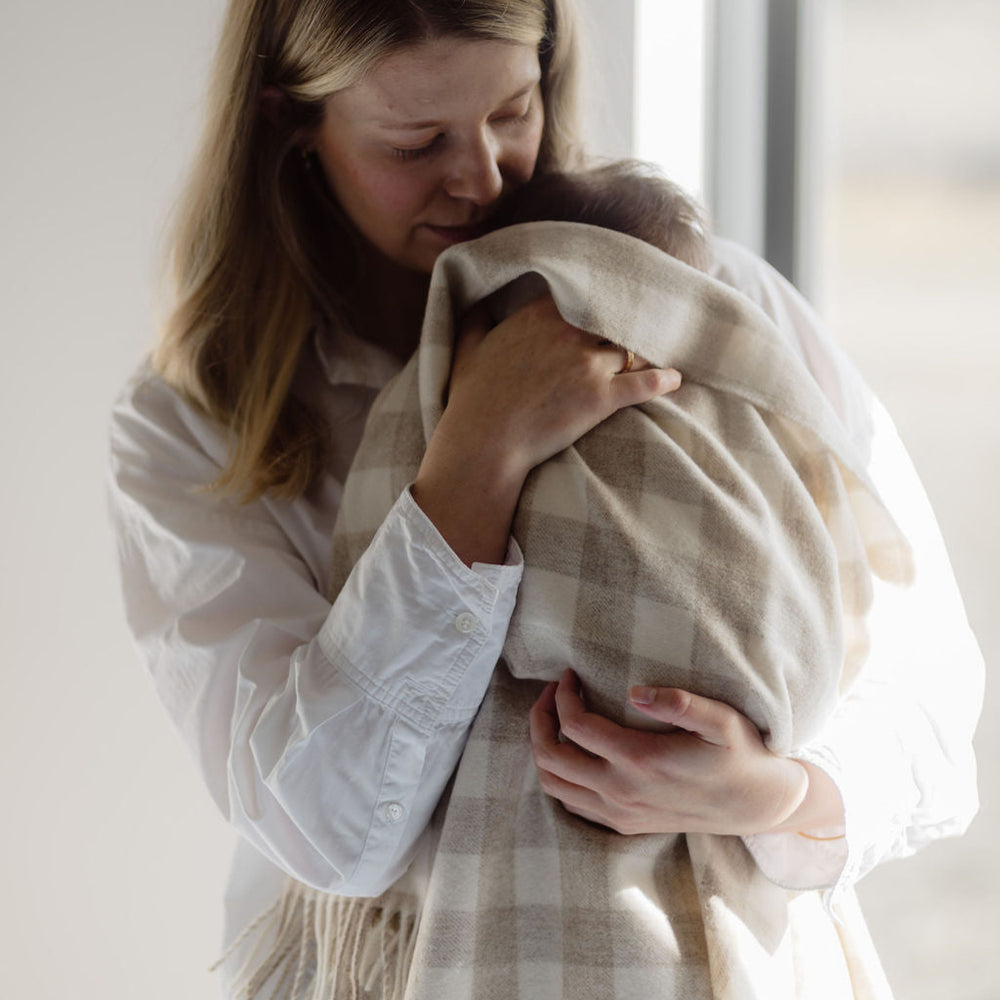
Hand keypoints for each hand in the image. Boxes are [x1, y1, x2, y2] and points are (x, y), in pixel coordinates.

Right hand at [413, 296, 679, 565]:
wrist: (485, 443)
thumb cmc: (472, 400)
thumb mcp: (465, 350)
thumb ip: (474, 320)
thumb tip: (475, 302)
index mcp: (538, 316)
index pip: (581, 292)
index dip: (596, 297)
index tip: (606, 300)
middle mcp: (568, 332)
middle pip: (613, 316)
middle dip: (627, 320)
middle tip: (646, 321)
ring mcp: (587, 364)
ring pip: (631, 348)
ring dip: (644, 351)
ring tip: (658, 352)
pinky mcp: (602, 398)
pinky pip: (645, 383)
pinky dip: (664, 380)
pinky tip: (675, 380)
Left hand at [528, 669, 815, 836]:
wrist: (760, 806)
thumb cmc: (742, 755)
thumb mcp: (722, 721)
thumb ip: (680, 702)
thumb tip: (634, 691)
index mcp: (640, 761)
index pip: (574, 726)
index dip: (562, 696)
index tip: (569, 674)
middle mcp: (622, 791)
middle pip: (551, 757)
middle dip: (539, 719)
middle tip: (550, 693)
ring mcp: (620, 813)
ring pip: (553, 784)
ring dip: (542, 748)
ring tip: (552, 718)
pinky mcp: (624, 824)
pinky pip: (570, 804)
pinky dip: (557, 776)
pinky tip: (570, 752)